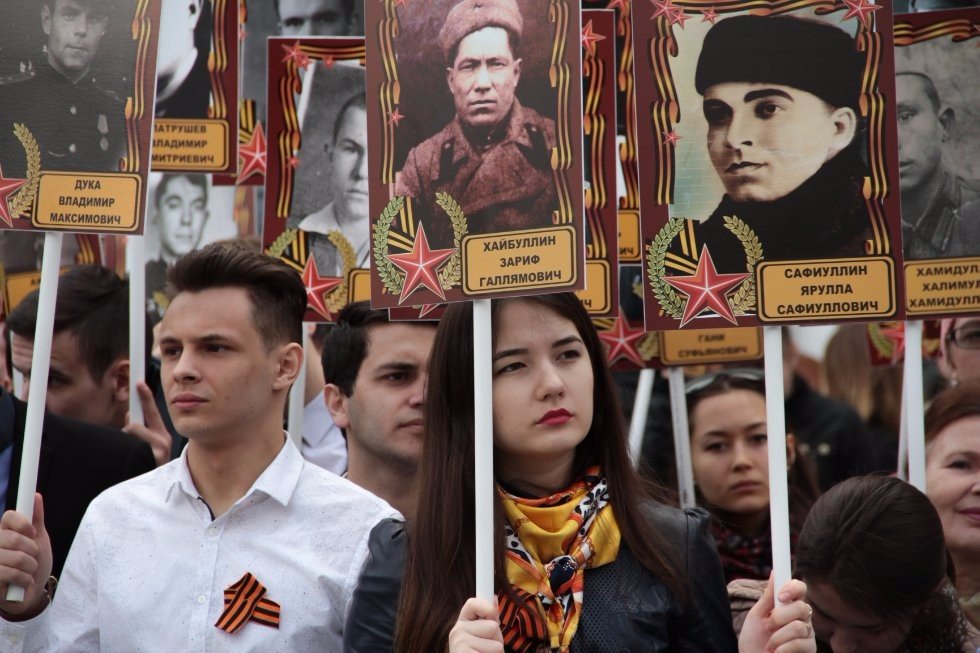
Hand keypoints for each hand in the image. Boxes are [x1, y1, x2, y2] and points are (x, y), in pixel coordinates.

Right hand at [0, 494, 52, 617]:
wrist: (32, 594)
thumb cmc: (34, 565)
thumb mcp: (39, 541)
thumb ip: (36, 520)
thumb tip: (36, 496)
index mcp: (5, 532)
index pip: (9, 516)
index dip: (23, 523)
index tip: (33, 533)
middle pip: (13, 537)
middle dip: (31, 550)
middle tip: (33, 558)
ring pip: (15, 557)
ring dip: (29, 567)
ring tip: (28, 571)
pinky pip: (9, 573)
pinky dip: (24, 579)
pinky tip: (23, 582)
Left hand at [123, 381, 170, 466]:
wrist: (156, 495)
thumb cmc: (148, 469)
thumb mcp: (148, 449)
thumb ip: (141, 431)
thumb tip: (131, 418)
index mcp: (163, 437)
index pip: (152, 412)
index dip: (145, 397)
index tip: (138, 383)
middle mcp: (164, 441)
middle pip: (136, 423)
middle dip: (129, 429)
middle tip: (130, 437)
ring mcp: (158, 450)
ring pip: (132, 433)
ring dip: (125, 444)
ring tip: (132, 458)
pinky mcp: (152, 457)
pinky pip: (132, 445)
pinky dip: (127, 452)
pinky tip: (133, 462)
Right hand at [448, 597, 504, 652]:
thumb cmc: (480, 651)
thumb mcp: (487, 633)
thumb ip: (490, 618)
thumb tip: (493, 597)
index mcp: (462, 622)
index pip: (472, 604)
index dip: (487, 606)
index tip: (493, 612)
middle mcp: (457, 631)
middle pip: (492, 626)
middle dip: (496, 639)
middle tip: (487, 647)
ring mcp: (459, 644)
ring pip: (496, 645)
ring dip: (496, 652)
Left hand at [738, 575, 814, 652]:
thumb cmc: (754, 640)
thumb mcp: (757, 616)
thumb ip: (768, 597)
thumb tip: (775, 572)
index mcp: (789, 606)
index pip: (800, 588)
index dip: (793, 588)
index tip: (781, 596)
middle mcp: (803, 618)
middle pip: (801, 607)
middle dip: (779, 617)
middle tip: (768, 626)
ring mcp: (808, 635)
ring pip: (799, 627)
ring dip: (778, 637)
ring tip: (770, 644)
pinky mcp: (810, 650)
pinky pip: (800, 644)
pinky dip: (782, 649)